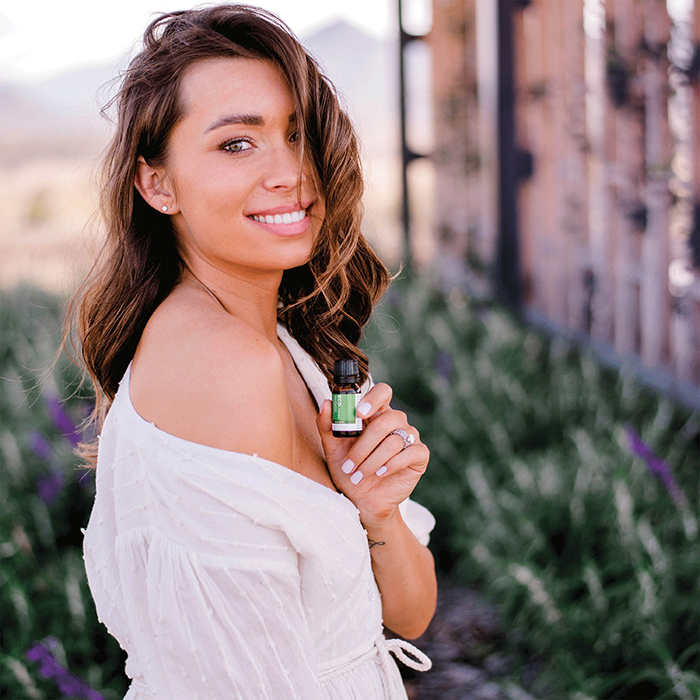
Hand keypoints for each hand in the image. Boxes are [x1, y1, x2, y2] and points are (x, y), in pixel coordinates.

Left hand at [316, 383, 429, 527]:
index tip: (358, 412)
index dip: (373, 399)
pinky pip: (410, 453)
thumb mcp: (332, 449)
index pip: (382, 392)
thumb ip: (328, 425)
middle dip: (364, 445)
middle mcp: (395, 422)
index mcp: (375, 414)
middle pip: (387, 419)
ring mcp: (409, 437)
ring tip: (358, 475)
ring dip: (372, 460)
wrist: (362, 500)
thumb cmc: (349, 470)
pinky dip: (392, 464)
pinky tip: (380, 473)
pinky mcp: (418, 455)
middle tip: (349, 463)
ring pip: (394, 441)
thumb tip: (327, 404)